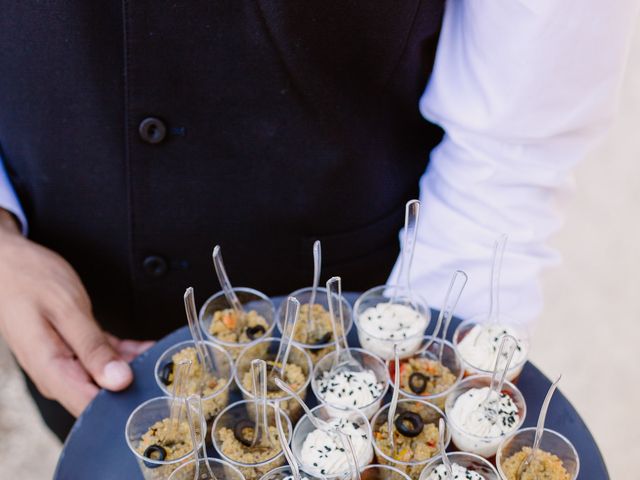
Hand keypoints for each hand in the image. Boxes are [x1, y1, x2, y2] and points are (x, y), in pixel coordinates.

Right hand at [0, 210, 152, 415]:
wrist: (8, 263)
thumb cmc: (31, 279)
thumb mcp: (67, 310)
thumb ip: (93, 348)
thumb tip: (119, 381)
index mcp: (51, 369)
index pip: (90, 407)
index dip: (123, 405)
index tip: (151, 392)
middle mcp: (56, 374)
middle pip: (101, 396)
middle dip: (134, 386)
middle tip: (163, 370)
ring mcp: (63, 364)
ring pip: (105, 378)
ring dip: (133, 369)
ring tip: (161, 356)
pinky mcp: (72, 352)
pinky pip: (103, 360)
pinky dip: (125, 355)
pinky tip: (146, 348)